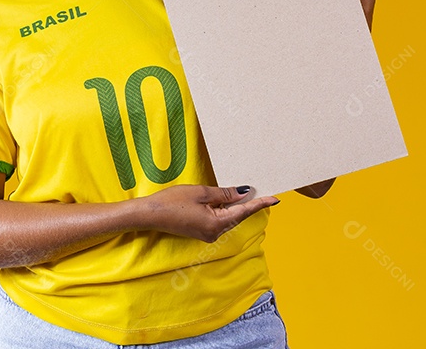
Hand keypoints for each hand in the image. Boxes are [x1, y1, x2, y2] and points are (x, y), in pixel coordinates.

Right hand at [138, 184, 277, 242]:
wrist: (150, 215)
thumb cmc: (173, 201)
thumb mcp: (202, 193)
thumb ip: (225, 194)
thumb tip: (243, 194)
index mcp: (217, 224)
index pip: (244, 212)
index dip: (260, 204)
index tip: (275, 199)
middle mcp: (215, 233)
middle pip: (236, 216)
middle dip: (246, 203)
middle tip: (259, 190)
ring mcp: (207, 234)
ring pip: (227, 218)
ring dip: (233, 206)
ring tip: (238, 192)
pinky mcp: (200, 232)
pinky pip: (218, 220)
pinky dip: (222, 210)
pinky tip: (222, 200)